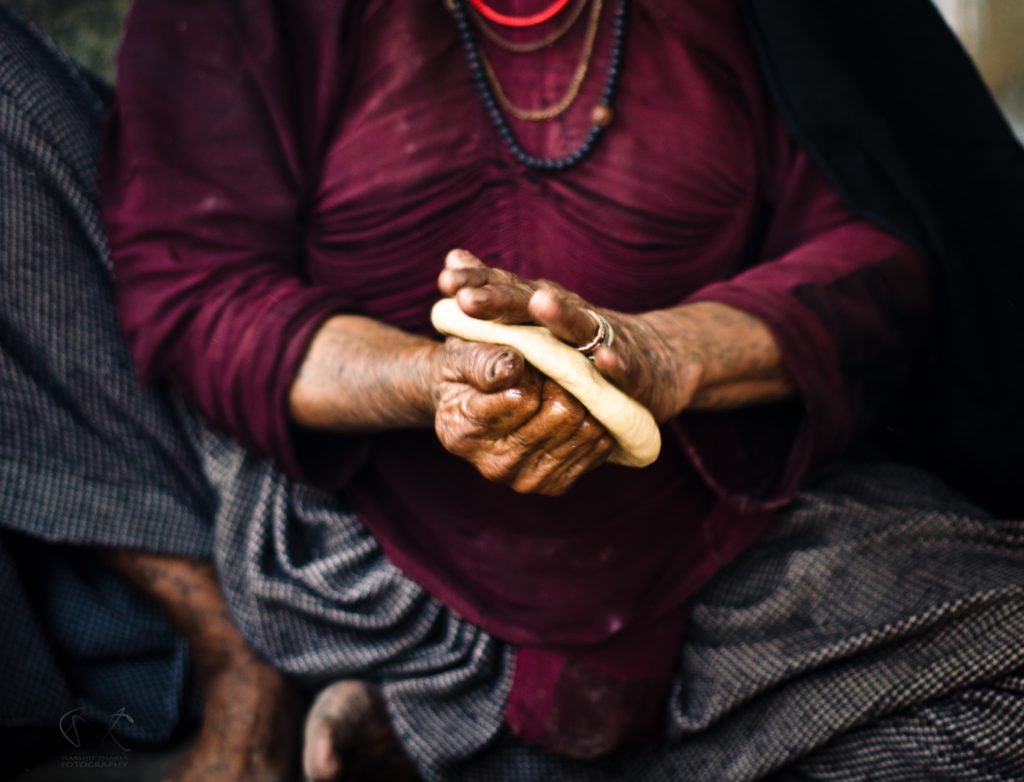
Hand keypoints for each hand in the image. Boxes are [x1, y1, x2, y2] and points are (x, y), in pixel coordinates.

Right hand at [428, 337, 615, 495]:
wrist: (467, 403)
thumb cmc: (464, 372)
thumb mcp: (461, 355)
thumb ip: (482, 361)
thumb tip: (510, 370)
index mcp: (462, 433)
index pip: (523, 398)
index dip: (533, 371)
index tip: (523, 361)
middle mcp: (493, 466)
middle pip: (562, 414)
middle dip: (562, 383)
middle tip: (547, 371)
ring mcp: (526, 480)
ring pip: (585, 429)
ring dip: (580, 399)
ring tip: (555, 388)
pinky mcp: (554, 485)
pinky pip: (597, 446)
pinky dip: (593, 420)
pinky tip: (570, 408)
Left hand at [438, 249, 704, 421]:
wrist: (659, 360)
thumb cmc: (584, 340)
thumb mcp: (538, 315)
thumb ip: (498, 289)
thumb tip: (452, 258)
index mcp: (544, 307)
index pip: (507, 290)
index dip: (479, 284)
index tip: (444, 280)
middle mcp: (572, 316)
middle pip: (533, 303)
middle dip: (502, 300)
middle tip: (468, 300)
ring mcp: (606, 340)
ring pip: (581, 326)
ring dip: (562, 316)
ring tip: (540, 306)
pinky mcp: (634, 368)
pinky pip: (625, 364)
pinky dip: (615, 362)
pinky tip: (604, 361)